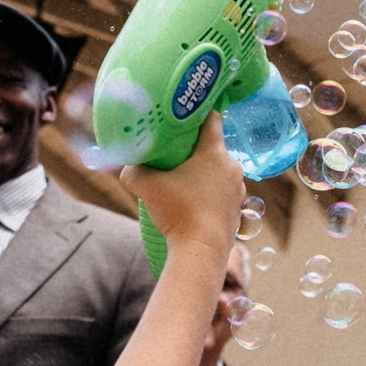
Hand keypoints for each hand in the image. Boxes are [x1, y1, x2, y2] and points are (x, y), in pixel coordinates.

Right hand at [121, 115, 244, 255]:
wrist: (201, 251)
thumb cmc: (178, 213)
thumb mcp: (146, 187)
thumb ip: (133, 171)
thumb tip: (128, 165)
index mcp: (214, 153)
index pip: (212, 119)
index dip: (198, 113)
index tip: (185, 116)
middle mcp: (232, 167)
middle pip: (214, 148)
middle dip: (195, 149)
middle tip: (175, 153)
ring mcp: (238, 189)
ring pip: (219, 171)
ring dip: (204, 173)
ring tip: (183, 181)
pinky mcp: (237, 209)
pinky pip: (223, 192)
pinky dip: (210, 193)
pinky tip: (194, 202)